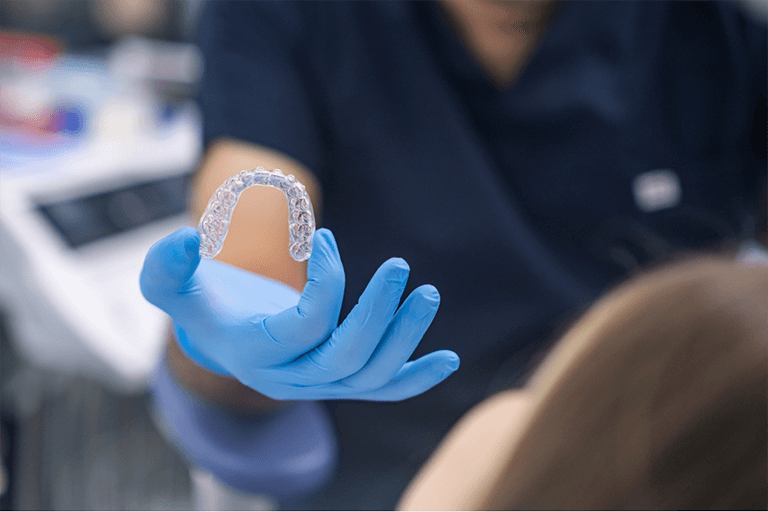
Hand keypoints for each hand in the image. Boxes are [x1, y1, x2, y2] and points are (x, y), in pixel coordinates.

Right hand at [140, 227, 458, 400]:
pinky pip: (383, 389)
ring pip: (371, 375)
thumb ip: (166, 265)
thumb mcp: (171, 285)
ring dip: (405, 339)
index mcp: (255, 354)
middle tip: (400, 266)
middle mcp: (290, 377)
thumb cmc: (201, 306)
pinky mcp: (339, 380)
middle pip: (345, 356)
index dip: (325, 279)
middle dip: (378, 313)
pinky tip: (449, 360)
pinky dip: (416, 378)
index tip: (323, 236)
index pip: (306, 325)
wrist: (223, 340)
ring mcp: (319, 383)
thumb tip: (185, 237)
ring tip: (428, 295)